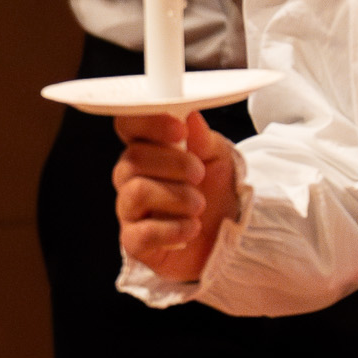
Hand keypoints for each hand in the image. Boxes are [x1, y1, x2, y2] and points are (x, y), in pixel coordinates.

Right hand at [113, 112, 239, 282]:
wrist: (230, 237)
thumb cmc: (217, 193)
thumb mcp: (218, 160)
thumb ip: (202, 138)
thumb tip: (189, 115)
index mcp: (148, 149)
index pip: (128, 125)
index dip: (148, 124)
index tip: (179, 130)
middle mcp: (131, 177)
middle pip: (132, 159)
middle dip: (173, 164)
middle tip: (199, 173)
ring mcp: (130, 210)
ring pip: (137, 193)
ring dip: (176, 197)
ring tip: (199, 205)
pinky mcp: (135, 242)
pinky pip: (142, 233)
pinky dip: (173, 230)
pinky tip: (191, 228)